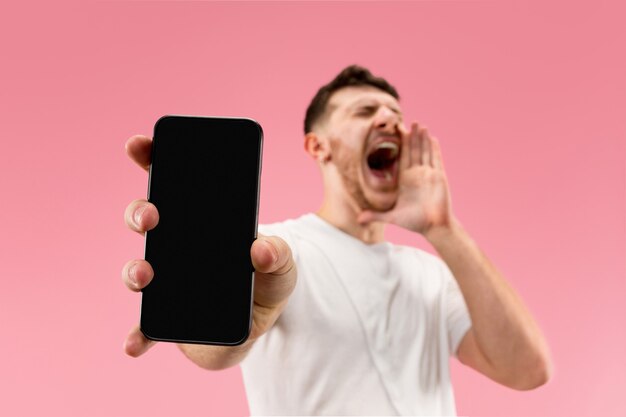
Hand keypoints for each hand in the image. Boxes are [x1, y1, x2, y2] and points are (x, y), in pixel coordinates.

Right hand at [121, 135, 296, 359]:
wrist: (257, 328)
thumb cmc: (267, 285)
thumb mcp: (283, 266)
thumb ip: (279, 255)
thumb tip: (260, 248)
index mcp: (203, 223)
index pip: (174, 184)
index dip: (154, 160)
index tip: (140, 144)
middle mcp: (177, 247)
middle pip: (147, 220)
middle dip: (140, 212)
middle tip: (153, 216)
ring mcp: (167, 281)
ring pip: (138, 269)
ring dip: (134, 271)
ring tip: (147, 276)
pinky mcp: (165, 318)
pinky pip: (145, 326)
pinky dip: (137, 334)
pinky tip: (133, 343)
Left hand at [357, 122, 454, 235]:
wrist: (434, 227)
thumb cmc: (414, 222)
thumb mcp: (392, 217)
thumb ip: (376, 216)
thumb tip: (358, 219)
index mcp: (405, 180)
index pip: (402, 158)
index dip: (400, 145)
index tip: (396, 132)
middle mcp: (417, 175)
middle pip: (413, 151)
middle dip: (412, 136)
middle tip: (409, 121)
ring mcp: (428, 175)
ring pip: (425, 152)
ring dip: (423, 139)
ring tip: (420, 124)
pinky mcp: (439, 177)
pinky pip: (436, 160)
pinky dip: (434, 149)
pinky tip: (433, 138)